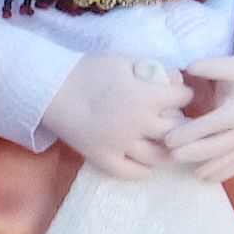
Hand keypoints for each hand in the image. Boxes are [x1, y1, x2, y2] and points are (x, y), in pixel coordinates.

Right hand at [40, 53, 189, 177]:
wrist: (50, 88)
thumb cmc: (88, 71)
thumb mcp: (124, 60)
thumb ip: (154, 68)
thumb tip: (177, 80)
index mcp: (145, 96)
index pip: (183, 98)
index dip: (182, 93)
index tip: (177, 94)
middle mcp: (138, 123)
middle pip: (179, 130)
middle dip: (182, 124)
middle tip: (177, 122)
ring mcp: (121, 144)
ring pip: (159, 157)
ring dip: (169, 152)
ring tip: (168, 146)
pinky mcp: (103, 157)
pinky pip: (131, 173)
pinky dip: (143, 171)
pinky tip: (146, 165)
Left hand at [168, 47, 233, 183]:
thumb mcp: (233, 64)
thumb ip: (211, 67)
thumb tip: (189, 67)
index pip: (212, 126)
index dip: (189, 134)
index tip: (168, 140)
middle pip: (219, 146)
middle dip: (194, 153)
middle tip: (171, 157)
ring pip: (232, 159)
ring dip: (210, 167)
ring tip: (190, 172)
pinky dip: (227, 171)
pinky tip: (209, 177)